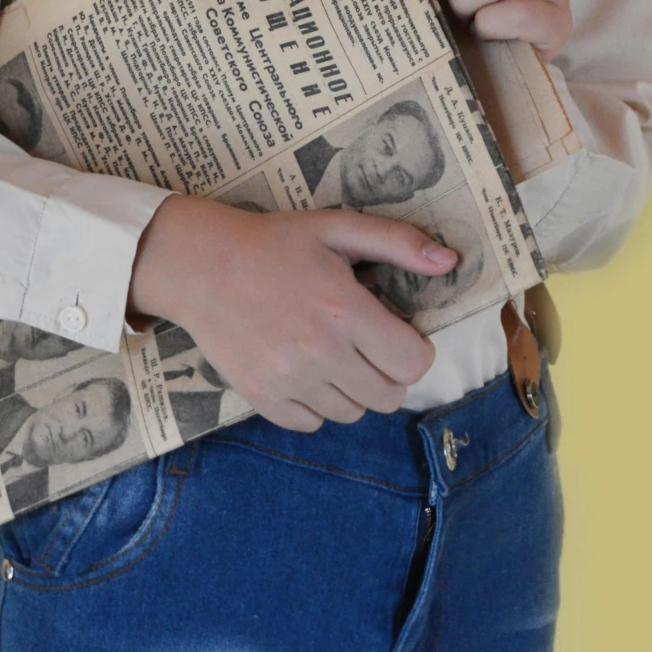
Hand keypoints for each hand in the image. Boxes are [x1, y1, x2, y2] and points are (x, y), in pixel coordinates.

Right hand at [126, 195, 457, 431]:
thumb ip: (397, 242)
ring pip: (352, 414)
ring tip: (332, 354)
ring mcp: (288, 380)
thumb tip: (450, 261)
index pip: (412, 363)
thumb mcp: (337, 228)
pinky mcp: (262, 398)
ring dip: (352, 390)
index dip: (414, 350)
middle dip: (387, 372)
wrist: (200, 265)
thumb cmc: (273, 243)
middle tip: (365, 344)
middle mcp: (319, 352)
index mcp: (344, 309)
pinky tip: (304, 370)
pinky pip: (311, 424)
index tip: (397, 334)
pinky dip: (315, 404)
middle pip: (388, 396)